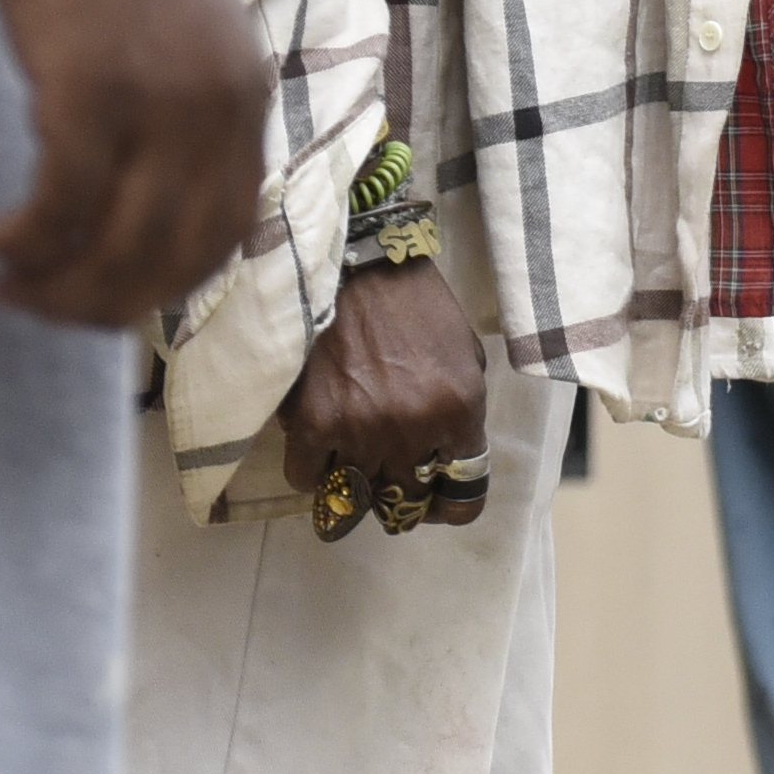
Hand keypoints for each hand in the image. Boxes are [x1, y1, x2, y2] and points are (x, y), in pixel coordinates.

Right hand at [0, 0, 268, 324]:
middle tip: (44, 306)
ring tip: (9, 283)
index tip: (109, 294)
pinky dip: (29, 239)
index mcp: (247, 95)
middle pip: (176, 254)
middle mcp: (220, 108)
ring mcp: (160, 102)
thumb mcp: (182, 29)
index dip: (167, 279)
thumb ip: (179, 99)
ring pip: (120, 243)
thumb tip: (141, 176)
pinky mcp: (91, 89)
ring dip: (60, 285)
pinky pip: (65, 204)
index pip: (228, 227)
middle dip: (108, 302)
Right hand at [279, 250, 492, 528]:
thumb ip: (461, 414)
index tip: (437, 503)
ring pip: (357, 493)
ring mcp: (361, 429)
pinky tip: (320, 447)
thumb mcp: (466, 357)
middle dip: (402, 494)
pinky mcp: (313, 422)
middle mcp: (413, 429)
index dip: (449, 507)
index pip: (462, 499)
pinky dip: (313, 470)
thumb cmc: (419, 306)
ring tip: (354, 456)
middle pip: (406, 500)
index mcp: (460, 412)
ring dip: (356, 480)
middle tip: (392, 477)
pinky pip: (307, 478)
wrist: (362, 266)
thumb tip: (447, 461)